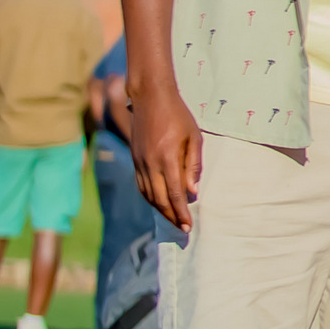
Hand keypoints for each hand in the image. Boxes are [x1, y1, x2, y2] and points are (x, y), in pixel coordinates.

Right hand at [130, 82, 201, 231]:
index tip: (188, 226)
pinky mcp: (135, 159)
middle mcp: (150, 164)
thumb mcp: (194, 138)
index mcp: (167, 158)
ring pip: (148, 194)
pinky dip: (150, 198)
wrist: (151, 99)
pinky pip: (141, 185)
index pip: (174, 194)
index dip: (181, 212)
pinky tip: (158, 204)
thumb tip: (192, 191)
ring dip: (160, 210)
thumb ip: (193, 165)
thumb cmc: (178, 116)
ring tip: (172, 220)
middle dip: (171, 217)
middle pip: (160, 199)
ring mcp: (139, 162)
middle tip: (182, 229)